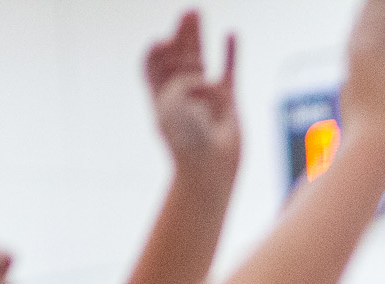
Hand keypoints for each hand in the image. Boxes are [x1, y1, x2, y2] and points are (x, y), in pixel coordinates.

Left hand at [146, 11, 239, 183]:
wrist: (210, 168)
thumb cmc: (185, 141)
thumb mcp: (171, 102)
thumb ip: (179, 79)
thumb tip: (203, 77)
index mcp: (161, 97)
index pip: (154, 65)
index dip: (156, 51)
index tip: (162, 43)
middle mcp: (182, 94)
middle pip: (178, 56)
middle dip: (181, 34)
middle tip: (188, 13)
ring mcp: (205, 96)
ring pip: (201, 59)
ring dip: (198, 36)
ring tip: (197, 13)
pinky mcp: (228, 101)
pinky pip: (230, 71)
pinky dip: (230, 53)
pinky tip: (231, 35)